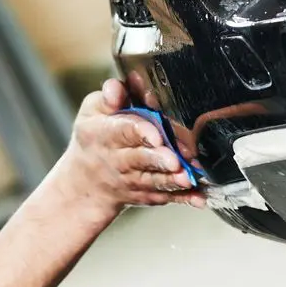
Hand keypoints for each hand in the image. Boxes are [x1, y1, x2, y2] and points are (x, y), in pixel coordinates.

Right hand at [47, 79, 205, 229]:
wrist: (86, 180)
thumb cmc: (95, 137)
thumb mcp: (93, 110)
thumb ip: (110, 96)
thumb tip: (117, 88)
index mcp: (104, 133)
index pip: (123, 130)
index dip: (141, 132)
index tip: (156, 136)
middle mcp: (117, 159)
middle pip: (140, 159)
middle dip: (158, 159)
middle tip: (175, 160)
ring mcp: (131, 180)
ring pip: (153, 180)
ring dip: (171, 180)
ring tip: (188, 177)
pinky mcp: (146, 194)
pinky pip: (165, 197)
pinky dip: (183, 198)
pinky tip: (198, 197)